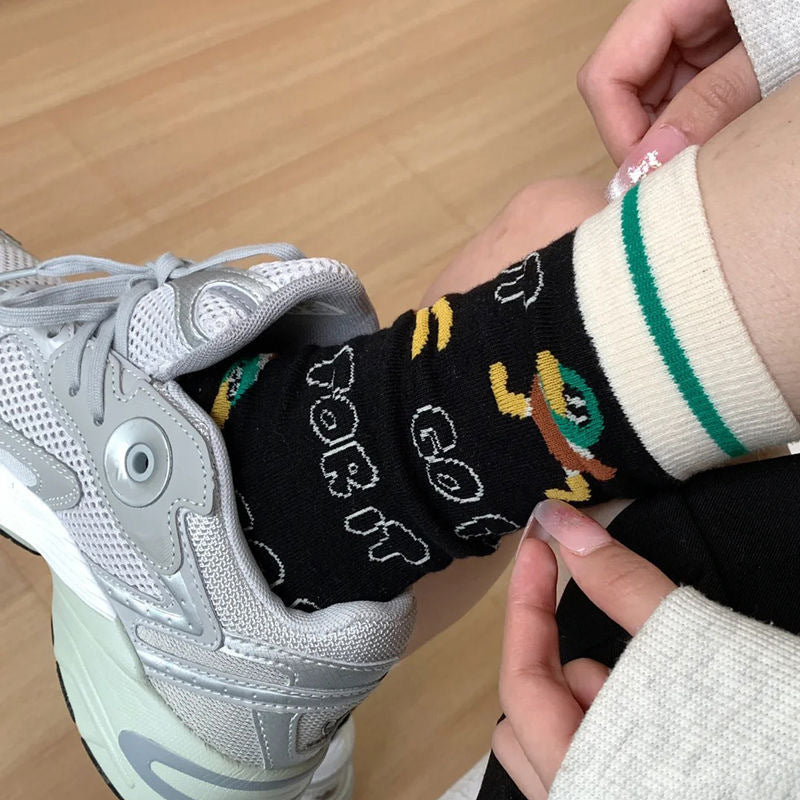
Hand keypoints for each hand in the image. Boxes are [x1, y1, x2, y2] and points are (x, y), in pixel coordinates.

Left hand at [493, 498, 675, 797]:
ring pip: (551, 745)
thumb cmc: (768, 727)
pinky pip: (583, 765)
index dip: (526, 600)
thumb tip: (559, 522)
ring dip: (585, 700)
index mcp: (586, 776)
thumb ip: (621, 585)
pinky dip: (608, 727)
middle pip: (523, 718)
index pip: (521, 677)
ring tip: (652, 693)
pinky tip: (668, 722)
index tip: (539, 544)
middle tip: (610, 639)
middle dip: (558, 664)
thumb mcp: (698, 649)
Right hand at [578, 0, 760, 197]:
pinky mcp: (718, 50)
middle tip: (687, 174)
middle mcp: (676, 15)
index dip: (620, 131)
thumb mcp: (773, 46)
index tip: (650, 177)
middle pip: (626, 92)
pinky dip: (706, 125)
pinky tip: (736, 131)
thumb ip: (711, 102)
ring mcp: (695, 34)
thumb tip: (647, 166)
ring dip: (682, 136)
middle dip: (652, 140)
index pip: (607, 75)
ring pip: (656, 102)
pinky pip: (690, 98)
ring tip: (726, 145)